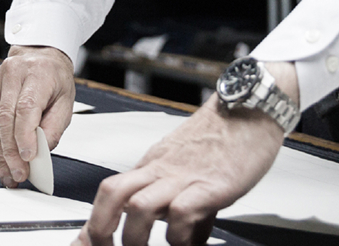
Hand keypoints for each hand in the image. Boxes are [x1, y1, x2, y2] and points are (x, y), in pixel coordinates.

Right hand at [0, 45, 74, 187]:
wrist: (40, 55)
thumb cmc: (55, 79)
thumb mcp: (66, 101)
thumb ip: (54, 126)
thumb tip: (40, 153)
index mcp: (38, 73)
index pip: (26, 108)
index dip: (25, 136)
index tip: (29, 158)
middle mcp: (14, 73)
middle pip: (6, 118)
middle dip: (11, 151)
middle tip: (18, 174)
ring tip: (8, 174)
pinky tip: (0, 160)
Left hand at [72, 62, 297, 245]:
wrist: (252, 106)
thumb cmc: (226, 134)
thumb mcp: (192, 168)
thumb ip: (183, 202)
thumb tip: (185, 235)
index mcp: (154, 164)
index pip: (110, 190)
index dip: (94, 222)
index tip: (85, 243)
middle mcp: (162, 169)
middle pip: (112, 193)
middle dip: (100, 230)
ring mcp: (184, 176)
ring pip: (138, 205)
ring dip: (136, 238)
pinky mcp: (211, 184)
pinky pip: (182, 211)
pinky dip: (179, 235)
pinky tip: (187, 242)